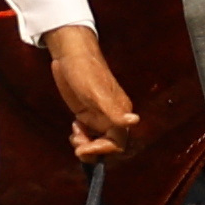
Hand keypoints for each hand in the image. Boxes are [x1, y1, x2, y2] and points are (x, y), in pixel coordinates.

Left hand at [44, 24, 140, 159]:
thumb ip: (114, 111)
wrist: (70, 54)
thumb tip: (134, 121)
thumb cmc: (84, 70)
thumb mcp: (96, 93)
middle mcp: (112, 116)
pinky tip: (73, 128)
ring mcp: (99, 115)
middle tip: (77, 144)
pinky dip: (81, 138)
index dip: (102, 149)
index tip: (84, 148)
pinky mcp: (88, 113)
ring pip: (98, 142)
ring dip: (85, 146)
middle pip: (108, 145)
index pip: (117, 142)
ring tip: (74, 135)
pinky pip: (89, 134)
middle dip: (93, 150)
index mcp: (119, 111)